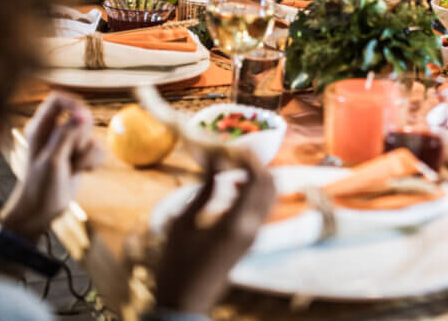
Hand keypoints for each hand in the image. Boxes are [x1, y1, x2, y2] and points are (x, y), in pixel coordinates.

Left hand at [0, 93, 101, 240]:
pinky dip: (94, 162)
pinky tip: (82, 172)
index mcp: (40, 128)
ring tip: (74, 167)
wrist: (41, 212)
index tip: (83, 117)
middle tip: (73, 153)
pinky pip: (97, 150)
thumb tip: (82, 114)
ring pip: (91, 136)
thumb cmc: (40, 187)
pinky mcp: (79, 157)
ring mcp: (67, 145)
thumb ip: (66, 135)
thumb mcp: (52, 160)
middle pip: (80, 117)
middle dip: (83, 136)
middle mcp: (54, 133)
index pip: (57, 99)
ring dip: (88, 154)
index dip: (73, 103)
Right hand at [153, 151, 275, 314]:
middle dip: (255, 162)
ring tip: (228, 168)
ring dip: (255, 176)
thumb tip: (213, 157)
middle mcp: (253, 228)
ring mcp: (255, 235)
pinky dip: (251, 191)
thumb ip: (203, 189)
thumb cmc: (176, 265)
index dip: (248, 155)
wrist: (184, 302)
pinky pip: (261, 207)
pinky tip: (228, 188)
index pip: (258, 177)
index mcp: (236, 223)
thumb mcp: (183, 223)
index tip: (229, 143)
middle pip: (272, 183)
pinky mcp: (251, 239)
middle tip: (231, 151)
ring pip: (269, 195)